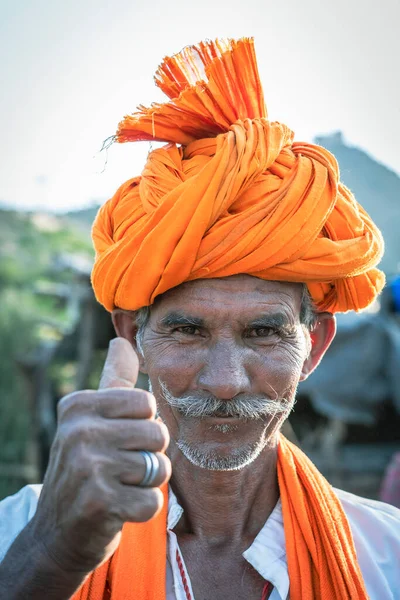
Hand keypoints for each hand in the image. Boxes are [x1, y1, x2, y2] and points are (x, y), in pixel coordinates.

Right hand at [29, 337, 170, 573]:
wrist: (56, 533)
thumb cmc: (84, 468)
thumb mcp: (92, 420)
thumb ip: (113, 382)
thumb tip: (122, 341)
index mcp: (79, 405)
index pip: (146, 403)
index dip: (143, 426)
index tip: (119, 440)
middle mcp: (79, 431)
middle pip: (158, 434)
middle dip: (149, 456)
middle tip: (120, 468)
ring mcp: (87, 466)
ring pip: (159, 468)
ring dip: (146, 484)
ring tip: (119, 487)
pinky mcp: (99, 503)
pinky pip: (152, 501)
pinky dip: (141, 510)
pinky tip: (117, 509)